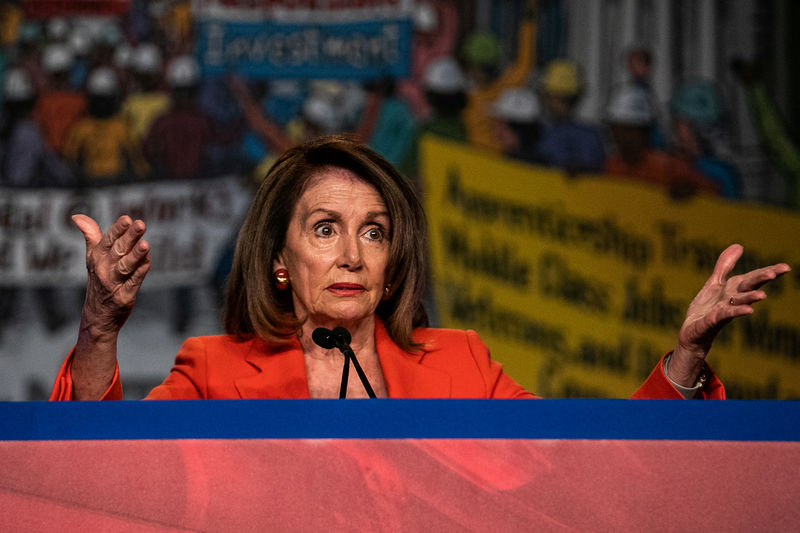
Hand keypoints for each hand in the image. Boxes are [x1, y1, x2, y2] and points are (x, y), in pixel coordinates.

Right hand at [73, 214, 150, 340]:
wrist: (96, 316)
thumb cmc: (98, 281)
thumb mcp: (92, 258)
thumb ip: (90, 236)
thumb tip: (76, 216)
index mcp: (97, 257)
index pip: (108, 240)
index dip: (118, 229)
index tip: (127, 218)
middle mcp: (104, 268)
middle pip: (119, 250)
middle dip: (130, 236)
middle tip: (140, 224)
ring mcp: (113, 283)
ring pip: (125, 266)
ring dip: (135, 255)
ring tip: (145, 244)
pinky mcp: (124, 296)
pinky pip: (133, 282)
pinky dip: (140, 272)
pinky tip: (148, 262)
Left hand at [670, 244, 790, 386]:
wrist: (692, 332)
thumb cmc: (706, 308)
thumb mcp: (715, 283)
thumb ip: (725, 266)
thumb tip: (739, 245)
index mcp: (733, 289)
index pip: (753, 278)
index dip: (768, 272)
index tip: (786, 267)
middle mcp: (732, 299)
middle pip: (749, 287)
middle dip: (762, 279)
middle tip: (778, 272)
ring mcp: (723, 310)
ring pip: (740, 302)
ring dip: (750, 298)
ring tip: (762, 296)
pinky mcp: (712, 320)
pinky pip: (725, 315)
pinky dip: (736, 312)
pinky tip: (748, 310)